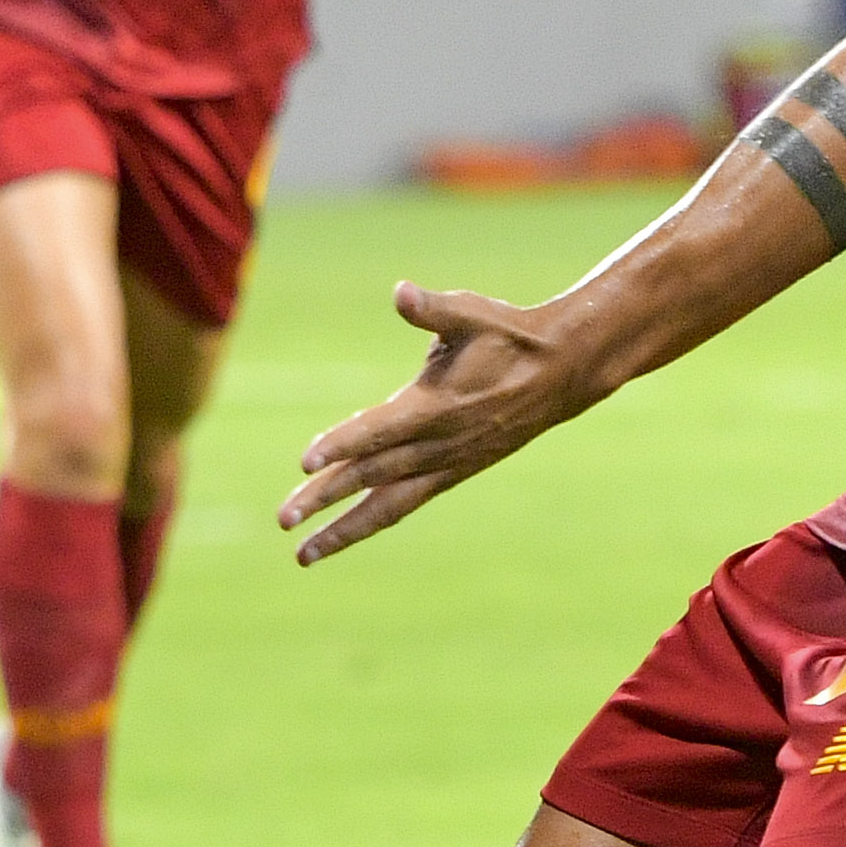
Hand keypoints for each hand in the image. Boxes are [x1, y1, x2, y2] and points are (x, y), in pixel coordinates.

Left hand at [278, 281, 598, 564]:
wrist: (561, 373)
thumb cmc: (508, 335)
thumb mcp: (471, 312)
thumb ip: (433, 309)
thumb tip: (401, 293)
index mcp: (436, 406)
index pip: (379, 430)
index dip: (342, 445)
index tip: (305, 461)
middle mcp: (439, 444)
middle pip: (371, 475)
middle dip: (325, 497)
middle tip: (283, 519)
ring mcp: (447, 464)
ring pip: (388, 504)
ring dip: (344, 529)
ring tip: (304, 554)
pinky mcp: (454, 473)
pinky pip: (406, 504)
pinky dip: (373, 521)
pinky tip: (343, 536)